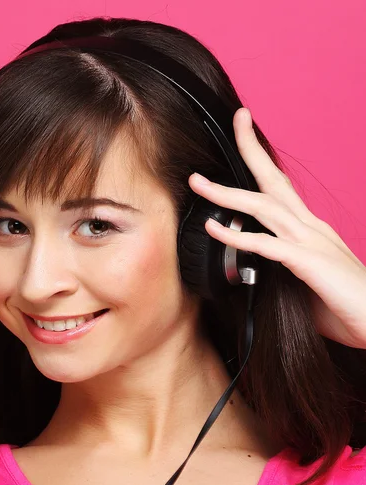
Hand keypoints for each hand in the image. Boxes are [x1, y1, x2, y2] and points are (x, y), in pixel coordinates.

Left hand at [189, 107, 365, 349]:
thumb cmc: (345, 305)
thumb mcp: (307, 279)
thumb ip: (281, 268)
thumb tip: (252, 271)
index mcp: (310, 229)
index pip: (281, 187)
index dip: (262, 162)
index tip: (246, 137)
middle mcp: (310, 228)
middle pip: (274, 182)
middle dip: (251, 150)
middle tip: (237, 120)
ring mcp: (310, 242)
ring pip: (263, 207)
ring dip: (227, 193)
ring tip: (198, 182)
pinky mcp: (309, 263)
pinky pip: (267, 245)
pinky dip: (237, 235)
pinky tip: (214, 227)